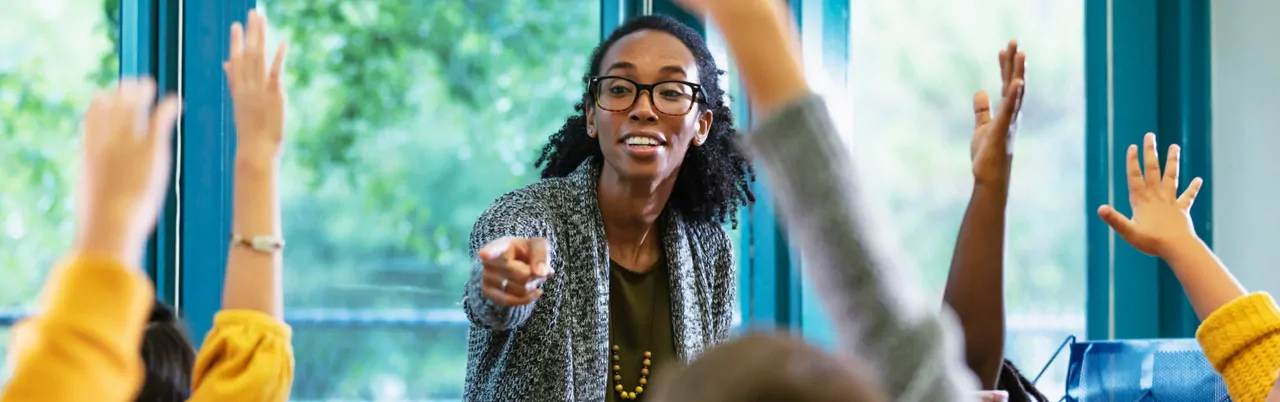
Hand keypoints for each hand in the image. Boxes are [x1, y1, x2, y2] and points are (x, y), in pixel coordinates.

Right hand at [75, 78, 182, 262]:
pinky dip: (167, 107)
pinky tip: (176, 101)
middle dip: (121, 92)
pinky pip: (159, 120)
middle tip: (131, 84)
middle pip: (112, 107)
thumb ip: (96, 196)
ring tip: (149, 84)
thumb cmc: (101, 225)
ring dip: (141, 92)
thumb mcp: (93, 205)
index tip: (104, 96)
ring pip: (133, 107)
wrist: (111, 224)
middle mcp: (107, 143)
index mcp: (90, 155)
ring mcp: (128, 144)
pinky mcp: (151, 150)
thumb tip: (94, 214)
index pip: (91, 120)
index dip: (99, 105)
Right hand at [225, 9, 287, 157]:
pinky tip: (283, 43)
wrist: (254, 149)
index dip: (235, 42)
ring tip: (261, 19)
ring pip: (258, 57)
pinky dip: (278, 57)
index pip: (236, 60)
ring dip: (260, 37)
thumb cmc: (250, 130)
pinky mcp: (273, 94)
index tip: (236, 25)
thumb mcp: (239, 103)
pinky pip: (275, 72)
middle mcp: (247, 85)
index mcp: (239, 88)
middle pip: (247, 54)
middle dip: (249, 33)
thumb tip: (226, 64)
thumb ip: (233, 81)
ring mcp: (259, 89)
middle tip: (252, 13)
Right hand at [478, 237, 553, 306]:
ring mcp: (486, 277)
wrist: (516, 264)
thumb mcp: (537, 246)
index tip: (483, 254)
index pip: (495, 249)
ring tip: (531, 277)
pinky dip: (526, 298)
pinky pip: (511, 301)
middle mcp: (489, 261)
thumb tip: (541, 273)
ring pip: (520, 290)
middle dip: (536, 275)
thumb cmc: (526, 252)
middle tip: (538, 269)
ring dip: (532, 286)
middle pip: (524, 275)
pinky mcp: (487, 292)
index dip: (489, 252)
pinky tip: (534, 292)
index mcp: (501, 245)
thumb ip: (541, 256)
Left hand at [971, 41, 1025, 185]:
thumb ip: (982, 109)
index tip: (1003, 49)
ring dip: (1018, 73)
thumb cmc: (988, 155)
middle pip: (1014, 83)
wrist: (989, 178)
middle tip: (1014, 41)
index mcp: (1006, 113)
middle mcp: (1012, 115)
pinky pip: (1009, 110)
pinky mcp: (1002, 131)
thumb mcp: (982, 126)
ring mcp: (1009, 122)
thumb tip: (980, 91)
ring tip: (1020, 54)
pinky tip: (1016, 82)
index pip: (1007, 85)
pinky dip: (1014, 96)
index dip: (1005, 67)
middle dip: (1014, 63)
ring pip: (1015, 93)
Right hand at [1097, 133, 1203, 256]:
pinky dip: (1193, 188)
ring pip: (1171, 177)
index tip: (1133, 146)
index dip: (1132, 162)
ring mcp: (1170, 202)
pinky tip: (1198, 179)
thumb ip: (1115, 219)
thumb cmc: (1151, 242)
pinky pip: (1187, 197)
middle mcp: (1156, 197)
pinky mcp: (1181, 210)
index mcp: (1141, 201)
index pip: (1135, 177)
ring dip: (1172, 161)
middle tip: (1150, 136)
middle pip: (1153, 170)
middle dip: (1150, 153)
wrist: (1178, 248)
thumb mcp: (1128, 232)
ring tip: (1175, 146)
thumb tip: (1100, 209)